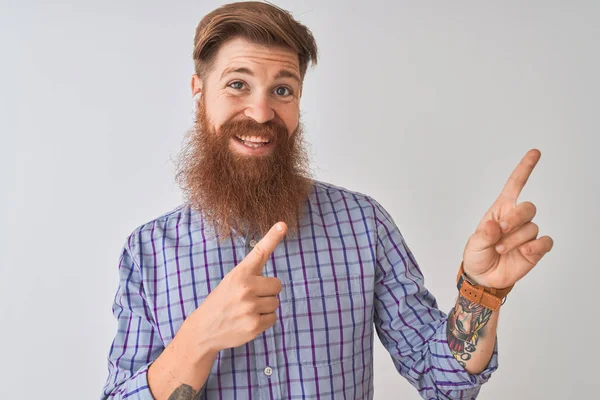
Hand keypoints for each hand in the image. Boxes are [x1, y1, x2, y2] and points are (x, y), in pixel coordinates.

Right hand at [182, 222, 286, 353]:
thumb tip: (275, 282)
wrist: (203, 330)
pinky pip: (273, 318)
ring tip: (246, 310)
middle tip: (250, 298)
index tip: (283, 225)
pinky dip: (264, 321)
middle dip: (268, 292)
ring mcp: (250, 307)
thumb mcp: (230, 282)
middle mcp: (245, 288)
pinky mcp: (254, 325)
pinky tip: (248, 321)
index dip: (272, 237)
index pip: (259, 252)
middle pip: (277, 285)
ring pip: (275, 302)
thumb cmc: (220, 302)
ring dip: (265, 307)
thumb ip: (250, 276)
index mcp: (239, 273)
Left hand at [462, 149, 553, 288]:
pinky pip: (544, 242)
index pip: (515, 185)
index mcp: (500, 210)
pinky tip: (524, 252)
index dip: (525, 169)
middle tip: (500, 232)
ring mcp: (526, 234)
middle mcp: (515, 219)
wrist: (484, 277)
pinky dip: (535, 246)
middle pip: (528, 207)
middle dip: (514, 219)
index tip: (535, 153)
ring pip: (531, 227)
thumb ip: (484, 235)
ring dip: (515, 239)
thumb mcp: (474, 244)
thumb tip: (495, 226)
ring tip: (501, 249)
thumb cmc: (477, 255)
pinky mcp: (536, 249)